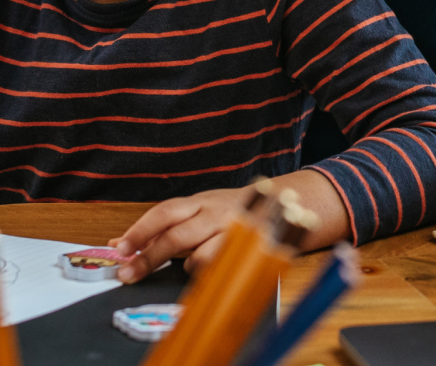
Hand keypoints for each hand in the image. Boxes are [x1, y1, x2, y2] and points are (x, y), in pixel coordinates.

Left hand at [109, 186, 251, 282]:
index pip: (165, 212)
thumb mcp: (195, 211)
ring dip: (187, 265)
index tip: (120, 248)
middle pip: (177, 235)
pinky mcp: (247, 246)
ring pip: (200, 255)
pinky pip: (221, 267)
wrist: (278, 201)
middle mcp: (215, 212)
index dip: (141, 230)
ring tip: (187, 263)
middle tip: (128, 274)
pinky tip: (213, 263)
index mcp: (199, 202)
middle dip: (150, 257)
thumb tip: (116, 243)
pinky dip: (210, 270)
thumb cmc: (226, 211)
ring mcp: (232, 230)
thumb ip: (160, 227)